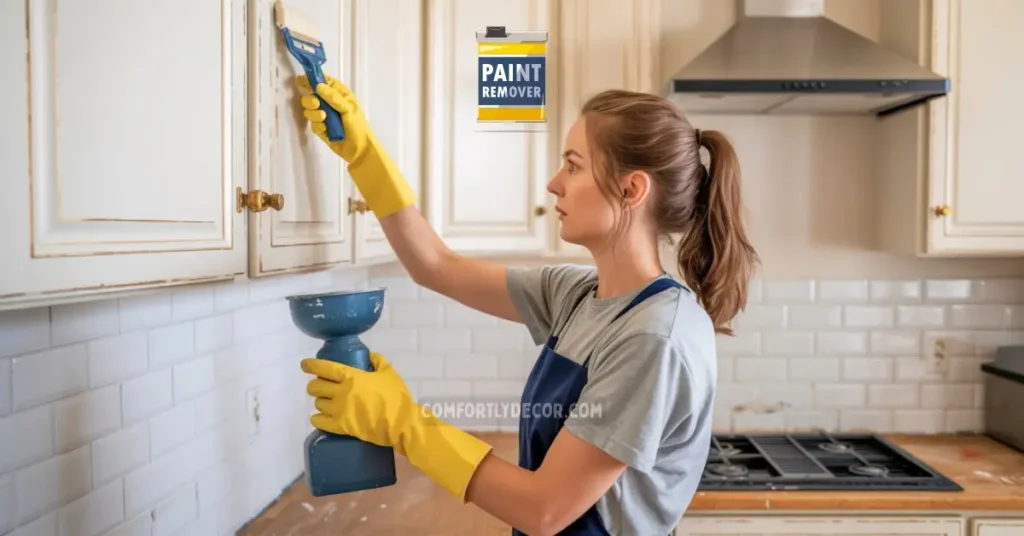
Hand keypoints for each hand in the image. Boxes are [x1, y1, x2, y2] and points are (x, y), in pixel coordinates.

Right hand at [293, 73, 416, 218]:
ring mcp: (324, 116)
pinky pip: (312, 124)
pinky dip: (318, 126)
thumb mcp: (348, 108)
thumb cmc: (358, 126)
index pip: (323, 82)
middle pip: (310, 96)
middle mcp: (329, 103)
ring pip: (309, 110)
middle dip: (310, 100)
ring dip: (314, 114)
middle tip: (316, 104)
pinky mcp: (320, 129)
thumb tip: (318, 86)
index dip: (312, 79)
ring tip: (324, 118)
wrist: (359, 150)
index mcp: (338, 94)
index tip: (301, 80)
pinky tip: (326, 130)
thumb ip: (333, 97)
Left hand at [301, 352, 415, 450]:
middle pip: (316, 387)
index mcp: (352, 377)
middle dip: (315, 385)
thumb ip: (378, 362)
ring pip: (318, 404)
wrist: (400, 423)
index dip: (312, 365)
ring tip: (327, 402)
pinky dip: (317, 419)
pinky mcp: (340, 427)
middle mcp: (341, 392)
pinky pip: (319, 421)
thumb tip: (370, 356)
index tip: (304, 364)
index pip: (325, 368)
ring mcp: (339, 410)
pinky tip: (320, 417)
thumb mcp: (389, 373)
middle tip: (321, 387)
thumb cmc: (396, 397)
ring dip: (320, 401)